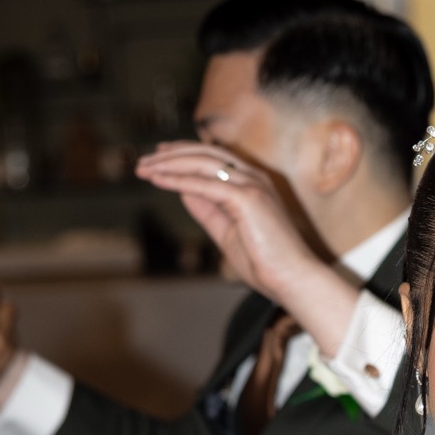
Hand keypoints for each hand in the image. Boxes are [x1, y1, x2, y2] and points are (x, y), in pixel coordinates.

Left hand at [134, 143, 356, 354]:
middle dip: (170, 155)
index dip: (183, 154)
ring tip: (143, 169)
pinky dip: (177, 180)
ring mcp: (252, 184)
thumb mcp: (226, 232)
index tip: (158, 156)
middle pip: (204, 153)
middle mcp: (253, 177)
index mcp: (252, 183)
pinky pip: (203, 184)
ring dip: (168, 164)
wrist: (292, 280)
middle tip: (142, 161)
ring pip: (201, 163)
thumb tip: (183, 192)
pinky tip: (157, 180)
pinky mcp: (246, 197)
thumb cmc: (265, 263)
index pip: (212, 157)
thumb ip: (207, 210)